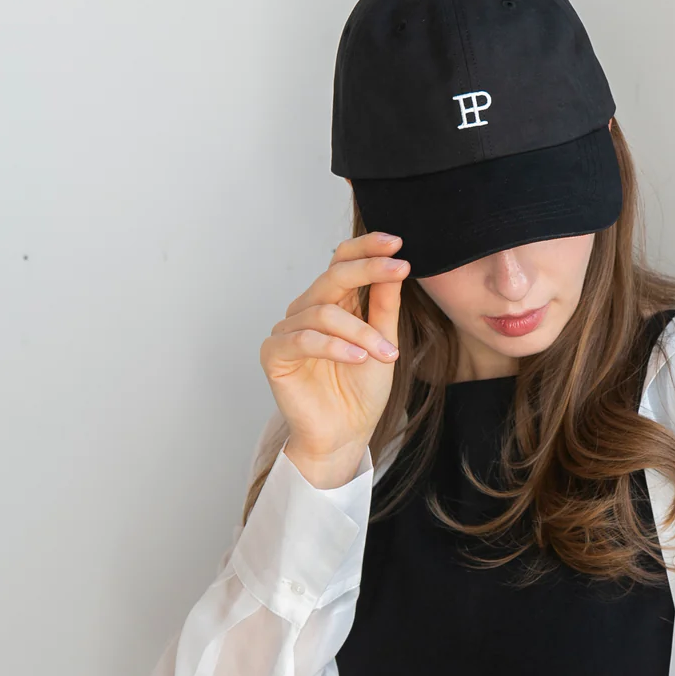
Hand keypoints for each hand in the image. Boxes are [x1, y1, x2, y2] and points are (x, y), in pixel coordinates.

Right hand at [259, 231, 409, 461]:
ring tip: (387, 354)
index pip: (342, 261)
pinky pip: (304, 339)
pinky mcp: (275, 354)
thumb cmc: (362, 390)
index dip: (366, 248)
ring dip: (362, 332)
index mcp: (333, 302)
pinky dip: (335, 347)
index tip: (396, 242)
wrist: (346, 432)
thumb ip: (384, 305)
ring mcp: (288, 330)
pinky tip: (359, 359)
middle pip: (333, 276)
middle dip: (369, 270)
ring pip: (325, 312)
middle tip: (399, 269)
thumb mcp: (383, 342)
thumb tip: (395, 265)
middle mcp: (307, 310)